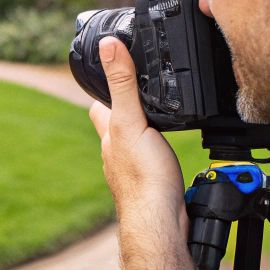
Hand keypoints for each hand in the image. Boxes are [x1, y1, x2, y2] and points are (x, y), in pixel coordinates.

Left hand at [88, 36, 185, 225]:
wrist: (161, 223)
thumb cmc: (144, 178)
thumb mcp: (131, 121)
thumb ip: (122, 84)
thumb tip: (109, 46)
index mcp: (110, 134)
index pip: (99, 105)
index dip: (105, 88)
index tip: (114, 72)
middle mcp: (117, 152)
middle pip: (119, 124)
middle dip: (129, 110)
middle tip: (143, 94)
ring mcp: (134, 169)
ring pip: (137, 143)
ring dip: (147, 131)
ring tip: (161, 119)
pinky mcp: (153, 183)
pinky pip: (154, 160)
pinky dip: (160, 151)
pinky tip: (170, 152)